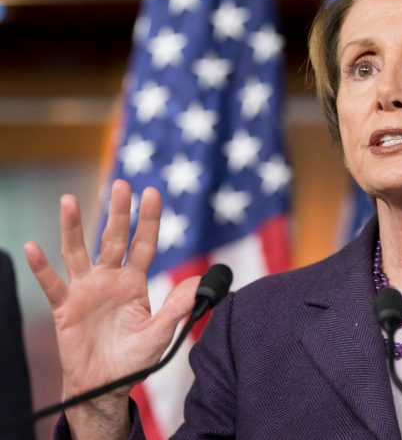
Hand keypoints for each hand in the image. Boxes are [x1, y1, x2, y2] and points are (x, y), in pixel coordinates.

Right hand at [25, 180, 197, 436]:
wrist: (105, 386)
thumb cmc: (133, 359)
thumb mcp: (161, 333)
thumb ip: (177, 307)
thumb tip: (199, 281)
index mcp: (135, 282)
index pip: (143, 244)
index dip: (148, 220)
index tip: (152, 193)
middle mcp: (110, 279)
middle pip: (113, 239)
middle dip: (117, 212)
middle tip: (121, 184)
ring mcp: (86, 291)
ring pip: (78, 252)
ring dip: (72, 227)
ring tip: (69, 200)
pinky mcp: (65, 308)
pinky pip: (52, 285)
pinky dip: (42, 267)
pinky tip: (34, 247)